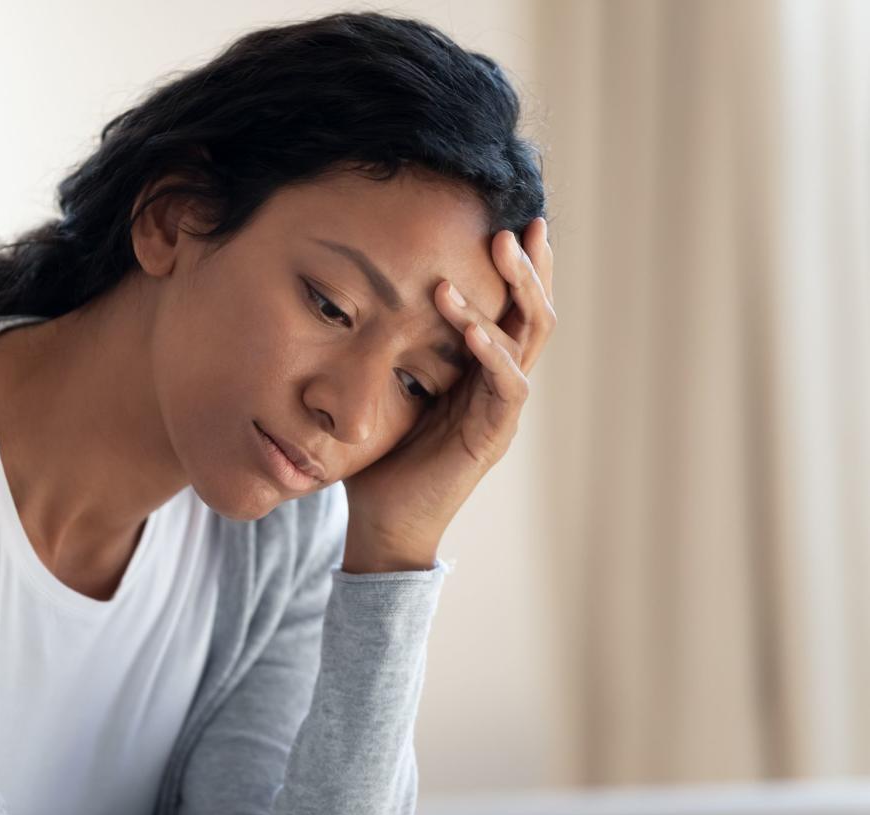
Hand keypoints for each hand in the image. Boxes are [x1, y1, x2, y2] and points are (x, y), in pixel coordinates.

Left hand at [341, 217, 556, 567]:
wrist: (382, 522)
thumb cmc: (380, 454)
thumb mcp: (384, 385)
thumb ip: (388, 344)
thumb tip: (357, 292)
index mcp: (479, 371)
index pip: (510, 309)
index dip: (518, 268)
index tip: (511, 218)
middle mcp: (498, 384)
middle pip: (533, 315)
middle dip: (529, 267)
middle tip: (518, 223)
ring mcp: (500, 410)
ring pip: (527, 340)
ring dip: (515, 292)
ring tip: (499, 248)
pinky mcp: (491, 436)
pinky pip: (506, 386)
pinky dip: (492, 351)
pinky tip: (473, 325)